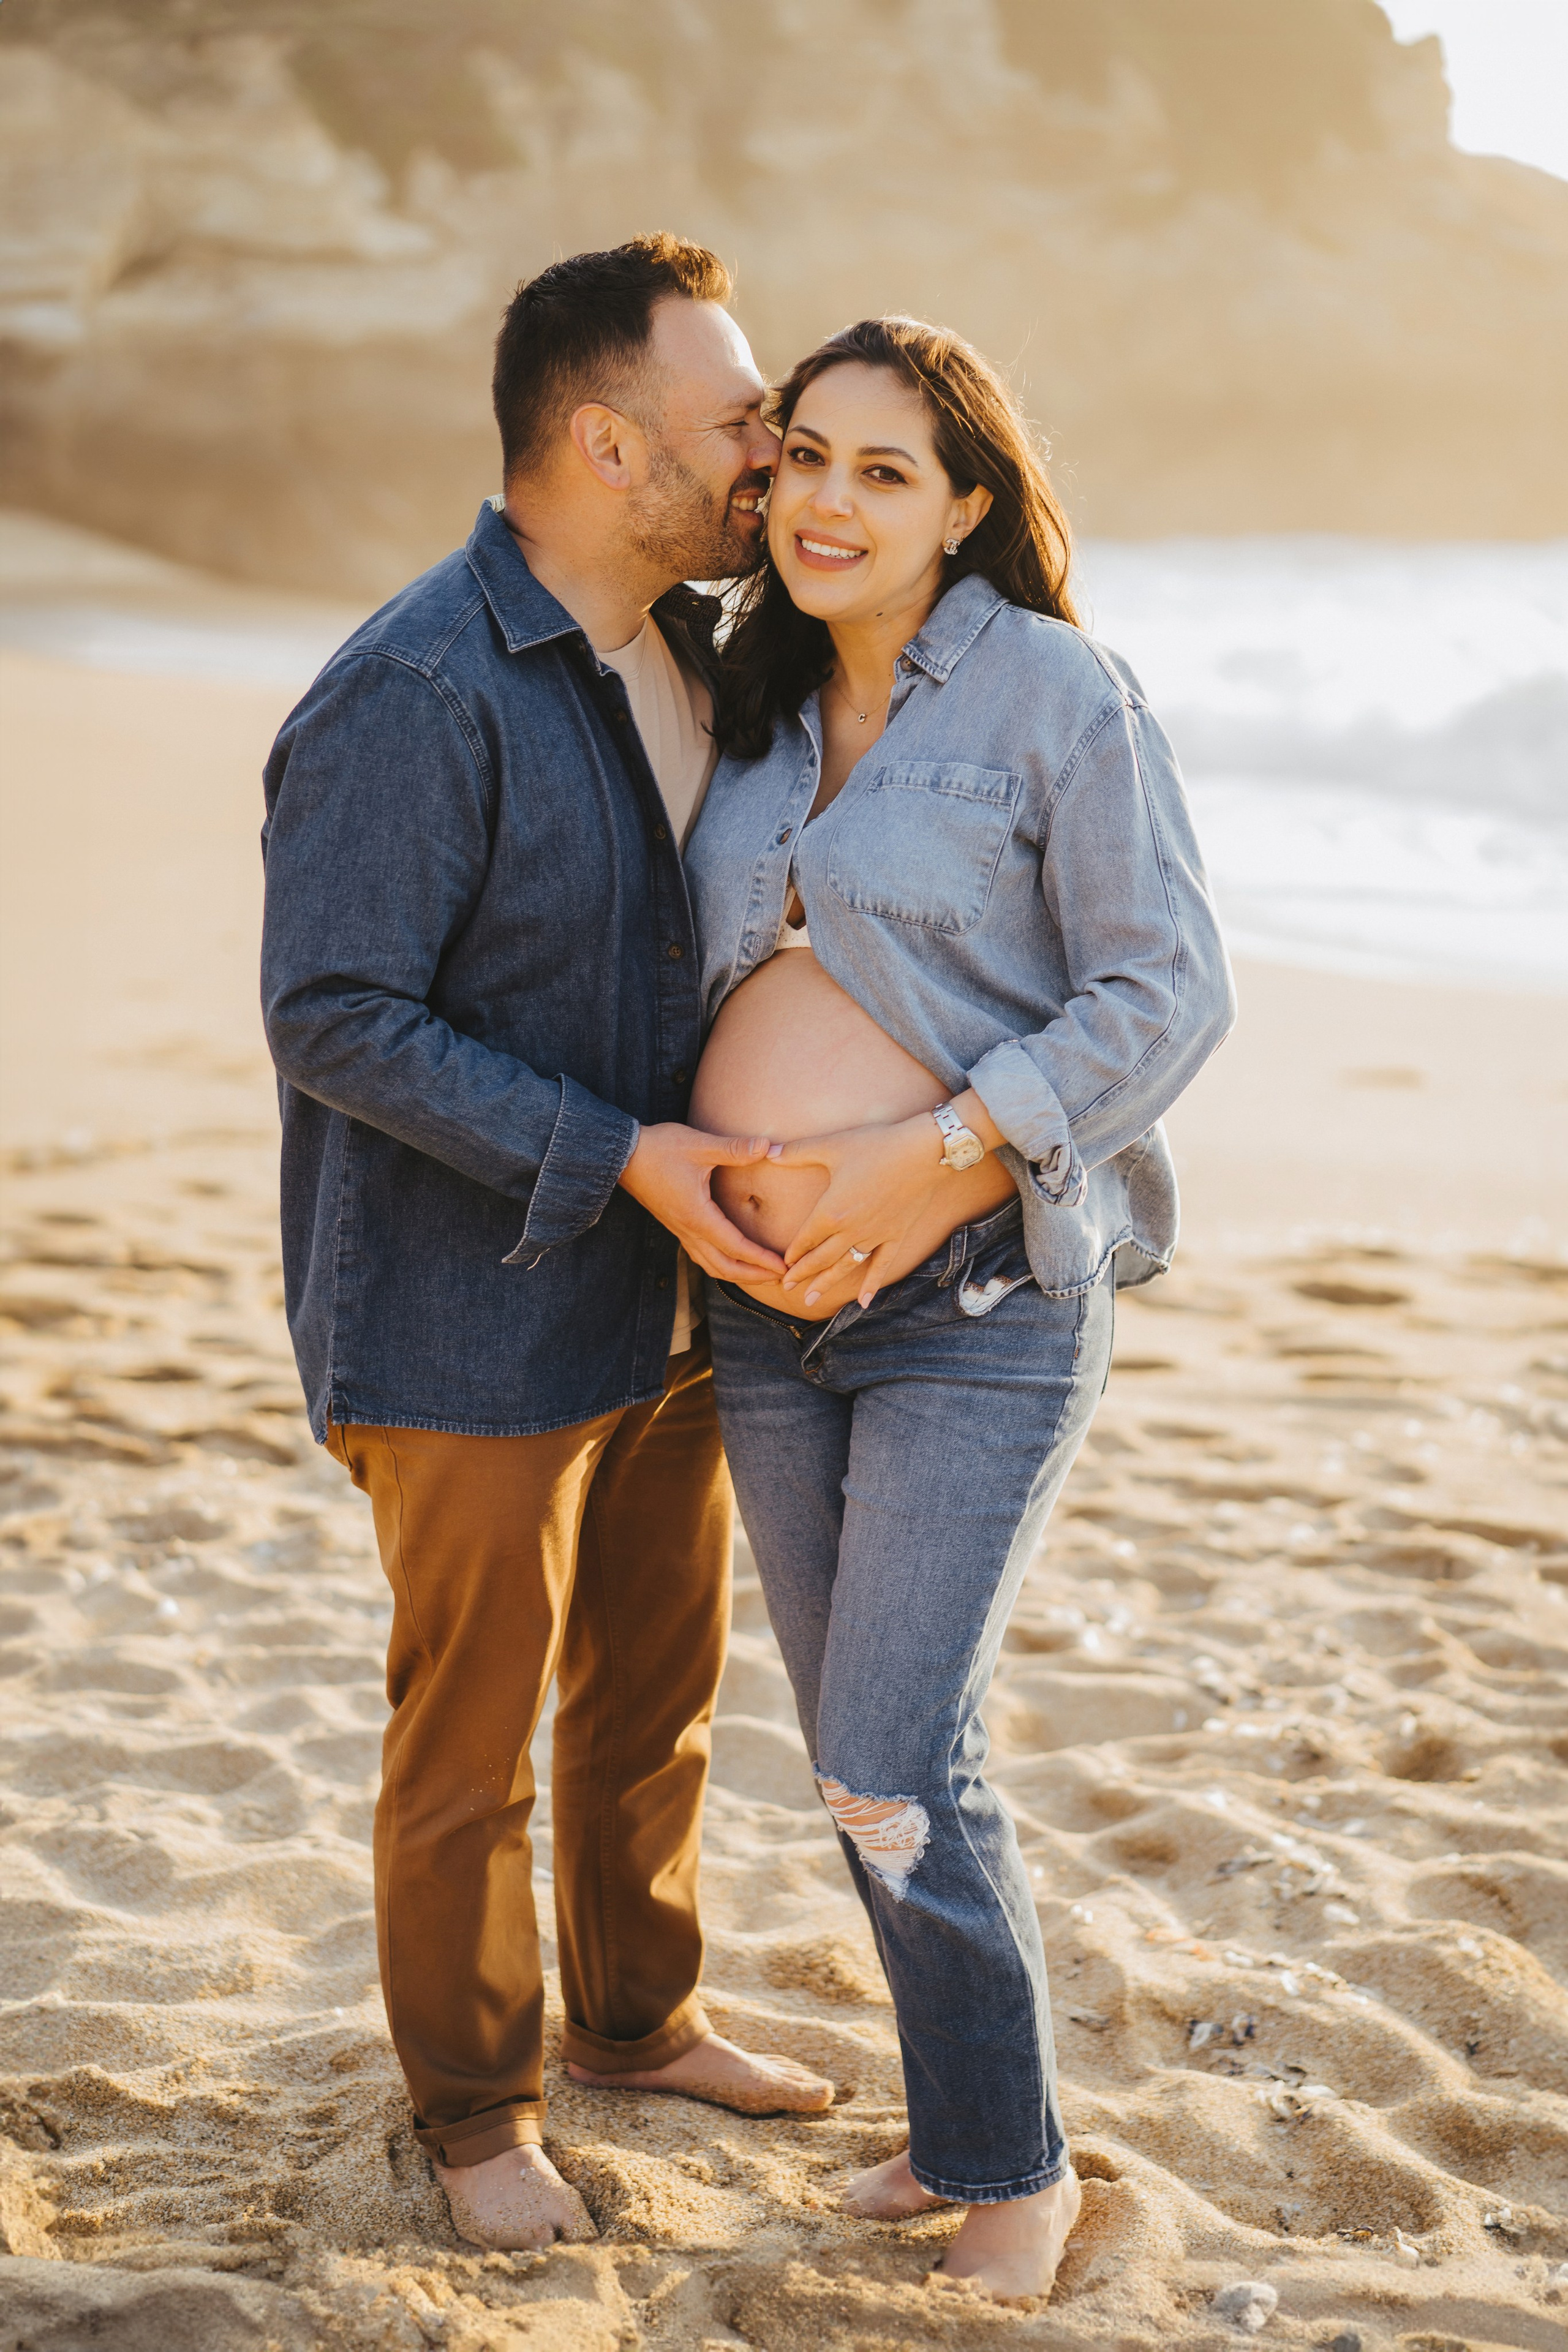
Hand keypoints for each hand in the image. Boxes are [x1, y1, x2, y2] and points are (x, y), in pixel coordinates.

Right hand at [618, 1123, 787, 1282]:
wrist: (623, 1155)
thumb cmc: (660, 1149)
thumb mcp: (700, 1145)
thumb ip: (735, 1148)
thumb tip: (767, 1146)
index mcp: (697, 1215)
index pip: (735, 1247)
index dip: (761, 1259)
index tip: (784, 1266)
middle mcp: (688, 1230)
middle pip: (724, 1267)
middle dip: (754, 1275)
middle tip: (781, 1277)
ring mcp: (680, 1230)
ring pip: (711, 1265)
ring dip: (737, 1274)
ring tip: (761, 1274)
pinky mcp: (676, 1225)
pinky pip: (701, 1255)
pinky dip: (721, 1264)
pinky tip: (732, 1259)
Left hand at [773, 1089, 1004, 1308]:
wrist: (923, 1152)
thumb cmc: (875, 1145)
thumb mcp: (831, 1146)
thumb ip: (797, 1151)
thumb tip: (769, 1151)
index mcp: (831, 1211)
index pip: (805, 1239)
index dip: (793, 1254)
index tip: (784, 1265)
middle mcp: (850, 1230)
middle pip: (821, 1259)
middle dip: (802, 1275)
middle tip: (788, 1288)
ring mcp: (874, 1236)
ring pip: (845, 1267)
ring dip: (826, 1284)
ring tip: (811, 1300)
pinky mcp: (896, 1236)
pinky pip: (881, 1266)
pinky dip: (871, 1285)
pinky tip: (863, 1303)